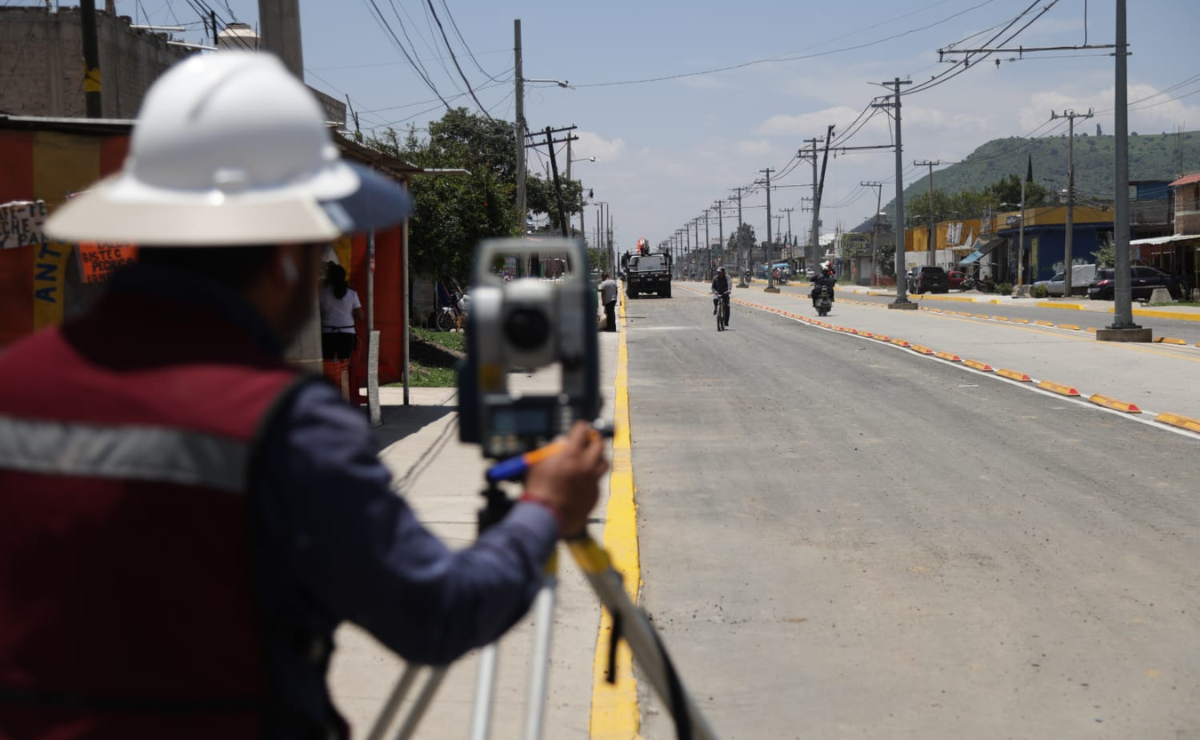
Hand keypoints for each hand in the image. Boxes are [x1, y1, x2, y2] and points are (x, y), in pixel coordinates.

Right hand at [524, 422, 607, 537]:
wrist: (545, 517)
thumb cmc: (538, 490)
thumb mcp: (538, 463)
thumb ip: (552, 450)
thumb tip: (563, 442)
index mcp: (571, 455)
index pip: (582, 432)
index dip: (581, 427)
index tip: (581, 427)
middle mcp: (585, 466)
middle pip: (599, 445)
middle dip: (595, 438)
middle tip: (592, 438)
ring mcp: (592, 481)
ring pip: (604, 463)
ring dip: (599, 457)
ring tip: (593, 457)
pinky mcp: (595, 495)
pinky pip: (597, 481)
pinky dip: (592, 477)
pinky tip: (584, 479)